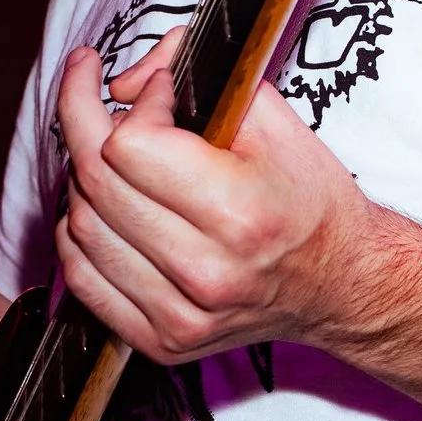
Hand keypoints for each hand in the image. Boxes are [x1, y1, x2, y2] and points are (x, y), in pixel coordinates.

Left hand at [53, 27, 381, 363]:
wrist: (343, 285)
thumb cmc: (310, 201)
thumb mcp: (274, 120)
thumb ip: (200, 78)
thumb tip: (122, 81)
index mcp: (238, 212)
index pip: (130, 145)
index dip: (134, 103)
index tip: (155, 91)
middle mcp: (206, 271)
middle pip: (96, 182)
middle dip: (84, 121)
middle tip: (94, 94)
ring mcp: (180, 315)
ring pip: (79, 227)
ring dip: (84, 180)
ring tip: (115, 158)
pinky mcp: (161, 342)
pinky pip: (81, 278)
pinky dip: (79, 234)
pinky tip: (105, 208)